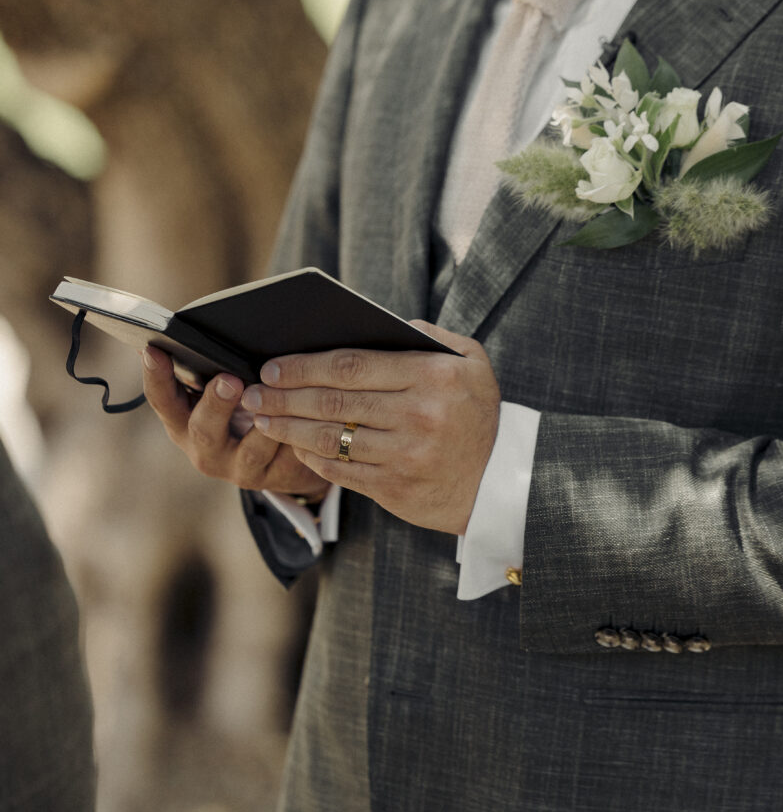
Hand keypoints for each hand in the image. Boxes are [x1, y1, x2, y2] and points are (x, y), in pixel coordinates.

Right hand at [141, 347, 328, 499]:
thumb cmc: (244, 410)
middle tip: (230, 380)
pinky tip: (315, 417)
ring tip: (281, 399)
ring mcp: (240, 469)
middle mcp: (205, 451)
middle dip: (216, 403)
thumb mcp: (222, 392)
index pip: (162, 399)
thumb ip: (208, 367)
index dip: (155, 376)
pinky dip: (301, 437)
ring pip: (253, 449)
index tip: (154, 349)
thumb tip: (200, 325)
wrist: (282, 461)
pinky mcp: (276, 479)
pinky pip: (290, 458)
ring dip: (267, 422)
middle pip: (204, 429)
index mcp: (183, 423)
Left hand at [240, 322, 500, 533]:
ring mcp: (405, 455)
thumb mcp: (472, 363)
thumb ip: (429, 336)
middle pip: (333, 401)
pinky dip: (310, 459)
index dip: (305, 365)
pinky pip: (340, 472)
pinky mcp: (395, 489)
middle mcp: (418, 416)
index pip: (353, 365)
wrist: (501, 482)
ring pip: (330, 439)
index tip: (273, 365)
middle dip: (283, 396)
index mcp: (432, 377)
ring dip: (287, 428)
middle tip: (252, 391)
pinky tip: (292, 447)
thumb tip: (381, 323)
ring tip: (259, 419)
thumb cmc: (480, 414)